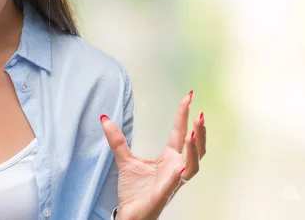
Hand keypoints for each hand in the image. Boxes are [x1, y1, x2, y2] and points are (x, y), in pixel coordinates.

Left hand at [101, 90, 205, 219]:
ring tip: (192, 135)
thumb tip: (104, 118)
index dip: (184, 115)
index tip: (189, 96)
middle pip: (195, 149)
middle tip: (200, 114)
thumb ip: (117, 140)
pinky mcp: (163, 195)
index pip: (179, 133)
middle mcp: (175, 169)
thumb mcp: (124, 160)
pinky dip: (178, 176)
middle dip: (200, 132)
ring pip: (192, 166)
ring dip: (194, 151)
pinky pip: (174, 185)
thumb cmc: (134, 191)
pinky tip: (180, 168)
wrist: (129, 214)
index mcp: (168, 158)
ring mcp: (172, 182)